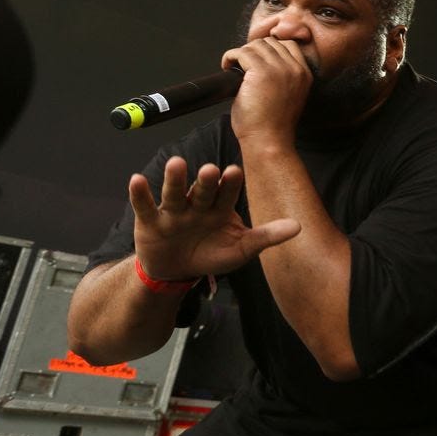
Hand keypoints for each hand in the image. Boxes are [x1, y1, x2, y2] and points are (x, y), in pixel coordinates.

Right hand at [130, 156, 300, 280]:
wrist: (177, 272)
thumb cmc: (211, 255)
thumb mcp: (241, 250)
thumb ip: (266, 237)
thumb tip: (299, 227)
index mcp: (220, 208)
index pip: (227, 194)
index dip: (230, 184)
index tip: (234, 171)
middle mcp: (197, 204)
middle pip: (202, 190)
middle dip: (206, 181)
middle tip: (211, 169)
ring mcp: (173, 210)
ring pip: (174, 192)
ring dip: (175, 178)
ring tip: (177, 163)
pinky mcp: (150, 220)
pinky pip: (145, 205)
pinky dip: (140, 193)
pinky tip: (137, 180)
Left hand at [221, 37, 312, 142]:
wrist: (269, 140)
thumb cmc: (274, 124)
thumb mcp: (291, 95)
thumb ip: (285, 76)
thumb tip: (264, 61)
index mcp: (304, 74)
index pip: (288, 45)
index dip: (270, 48)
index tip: (257, 58)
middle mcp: (294, 69)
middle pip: (270, 43)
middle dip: (253, 51)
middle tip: (243, 64)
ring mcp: (278, 69)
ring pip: (255, 46)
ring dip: (241, 54)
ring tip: (234, 66)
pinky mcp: (260, 72)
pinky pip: (241, 52)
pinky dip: (230, 57)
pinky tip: (227, 66)